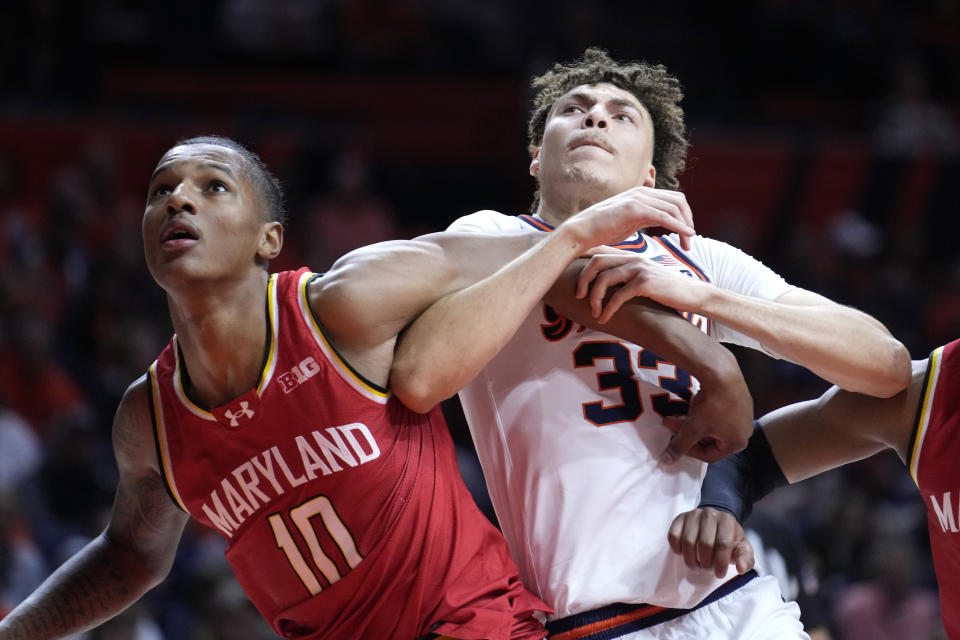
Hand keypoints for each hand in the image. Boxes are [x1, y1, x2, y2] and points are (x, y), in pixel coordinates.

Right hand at [561, 186, 694, 252]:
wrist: (581, 231)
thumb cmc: (602, 230)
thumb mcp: (629, 221)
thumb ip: (645, 218)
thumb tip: (658, 221)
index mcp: (642, 194)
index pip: (673, 199)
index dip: (685, 215)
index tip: (686, 234)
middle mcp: (642, 192)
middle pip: (678, 201)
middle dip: (688, 220)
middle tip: (689, 240)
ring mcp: (638, 198)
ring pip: (674, 208)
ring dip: (685, 227)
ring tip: (687, 245)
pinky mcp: (634, 209)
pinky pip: (664, 216)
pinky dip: (679, 227)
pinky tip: (686, 236)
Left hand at [576, 251, 710, 322]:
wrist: (691, 294)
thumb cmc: (665, 290)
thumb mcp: (643, 279)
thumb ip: (626, 277)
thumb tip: (606, 285)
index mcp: (630, 256)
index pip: (600, 252)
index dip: (582, 260)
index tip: (567, 272)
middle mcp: (632, 258)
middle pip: (597, 262)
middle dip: (583, 279)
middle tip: (578, 296)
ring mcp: (638, 268)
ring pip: (604, 279)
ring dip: (595, 298)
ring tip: (594, 313)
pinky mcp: (645, 282)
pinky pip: (618, 295)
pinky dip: (608, 308)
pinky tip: (605, 318)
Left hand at [659, 365, 752, 463]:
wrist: (723, 373)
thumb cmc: (712, 406)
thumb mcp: (693, 428)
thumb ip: (680, 446)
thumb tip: (666, 461)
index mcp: (737, 443)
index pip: (710, 456)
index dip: (688, 451)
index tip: (674, 442)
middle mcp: (745, 430)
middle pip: (710, 439)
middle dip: (688, 433)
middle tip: (671, 424)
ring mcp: (743, 413)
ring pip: (712, 424)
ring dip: (692, 421)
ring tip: (676, 414)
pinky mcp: (739, 398)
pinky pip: (718, 411)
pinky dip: (703, 411)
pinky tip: (692, 403)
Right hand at [668, 507, 754, 577]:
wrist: (715, 523)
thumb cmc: (729, 538)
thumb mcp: (742, 548)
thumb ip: (745, 559)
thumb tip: (741, 568)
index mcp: (727, 520)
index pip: (723, 543)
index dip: (721, 562)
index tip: (720, 574)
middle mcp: (709, 514)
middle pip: (704, 544)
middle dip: (705, 563)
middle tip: (707, 569)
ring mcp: (692, 515)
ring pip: (687, 541)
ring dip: (691, 560)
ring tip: (696, 566)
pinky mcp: (679, 518)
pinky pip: (673, 536)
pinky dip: (677, 549)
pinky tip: (684, 554)